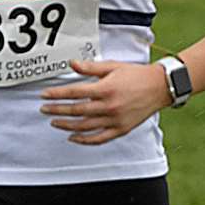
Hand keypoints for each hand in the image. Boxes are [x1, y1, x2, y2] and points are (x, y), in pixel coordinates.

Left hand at [39, 58, 170, 144]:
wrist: (160, 87)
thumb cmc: (136, 75)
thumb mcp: (112, 66)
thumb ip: (90, 67)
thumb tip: (71, 63)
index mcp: (105, 89)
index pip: (74, 93)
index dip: (57, 95)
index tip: (44, 95)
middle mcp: (109, 106)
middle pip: (76, 110)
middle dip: (57, 110)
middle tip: (43, 109)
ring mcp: (115, 120)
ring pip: (85, 127)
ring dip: (66, 126)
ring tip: (54, 122)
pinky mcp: (121, 129)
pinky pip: (99, 138)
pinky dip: (84, 140)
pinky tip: (73, 137)